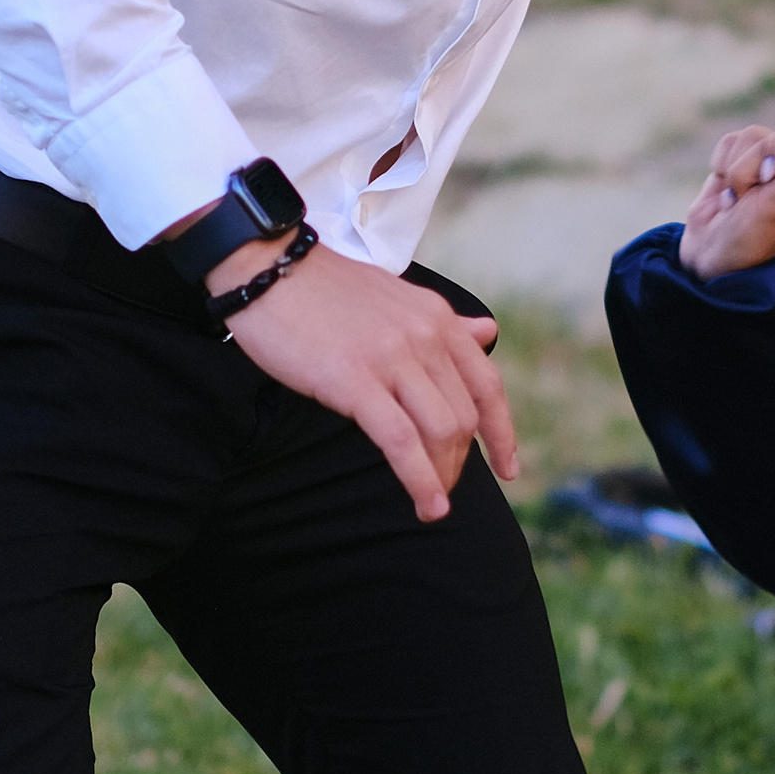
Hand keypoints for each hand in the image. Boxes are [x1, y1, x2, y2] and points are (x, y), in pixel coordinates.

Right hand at [212, 241, 518, 521]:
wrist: (267, 269)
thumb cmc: (324, 289)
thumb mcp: (395, 298)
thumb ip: (443, 323)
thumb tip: (488, 333)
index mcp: (437, 318)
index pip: (486, 385)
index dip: (503, 433)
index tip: (508, 469)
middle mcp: (425, 337)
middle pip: (464, 417)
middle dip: (459, 463)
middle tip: (442, 489)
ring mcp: (392, 359)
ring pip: (442, 432)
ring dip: (442, 477)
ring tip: (431, 504)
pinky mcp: (356, 381)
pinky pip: (402, 442)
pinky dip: (420, 480)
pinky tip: (425, 504)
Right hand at [677, 123, 774, 276]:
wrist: (709, 254)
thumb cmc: (748, 240)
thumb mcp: (774, 211)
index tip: (768, 179)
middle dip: (752, 166)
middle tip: (748, 197)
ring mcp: (770, 162)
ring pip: (751, 137)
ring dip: (735, 171)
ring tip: (735, 200)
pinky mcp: (743, 158)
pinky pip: (731, 141)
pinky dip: (721, 166)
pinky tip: (725, 192)